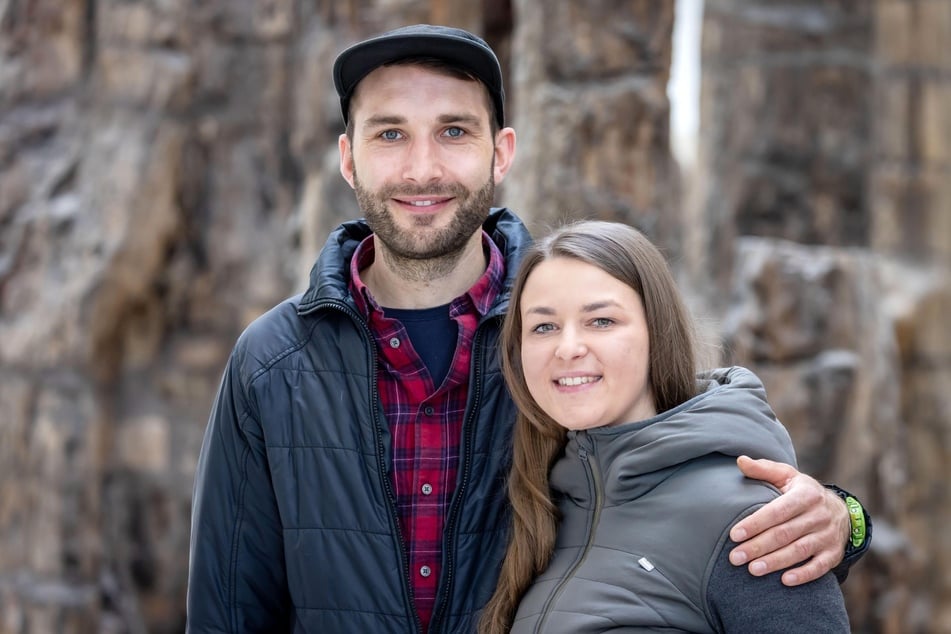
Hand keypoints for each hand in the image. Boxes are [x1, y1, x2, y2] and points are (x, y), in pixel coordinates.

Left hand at [728, 455, 848, 585]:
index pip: (777, 511)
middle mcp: (819, 515)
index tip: (734, 535)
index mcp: (806, 494)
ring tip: (752, 570)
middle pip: (785, 534)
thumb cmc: (802, 492)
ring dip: (775, 562)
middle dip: (758, 547)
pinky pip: (820, 567)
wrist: (839, 510)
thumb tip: (740, 460)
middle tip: (735, 558)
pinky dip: (803, 575)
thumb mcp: (786, 476)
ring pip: (799, 551)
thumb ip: (763, 469)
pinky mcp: (833, 553)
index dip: (755, 523)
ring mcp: (828, 536)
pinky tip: (784, 581)